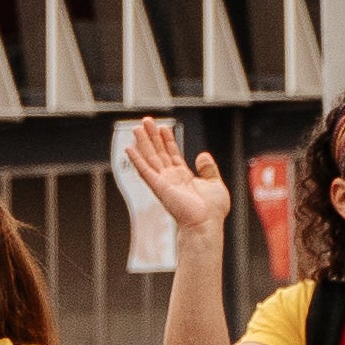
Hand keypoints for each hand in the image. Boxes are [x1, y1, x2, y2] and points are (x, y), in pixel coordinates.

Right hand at [117, 119, 233, 237]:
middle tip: (146, 121)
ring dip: (143, 142)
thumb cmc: (212, 211)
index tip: (163, 127)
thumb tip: (203, 155)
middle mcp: (172, 178)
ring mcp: (164, 182)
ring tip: (137, 128)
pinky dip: (137, 159)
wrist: (206, 223)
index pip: (173, 154)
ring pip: (151, 157)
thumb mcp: (215, 184)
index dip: (167, 140)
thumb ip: (208, 169)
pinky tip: (130, 149)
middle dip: (152, 136)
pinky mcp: (159, 186)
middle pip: (159, 152)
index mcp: (184, 177)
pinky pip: (145, 170)